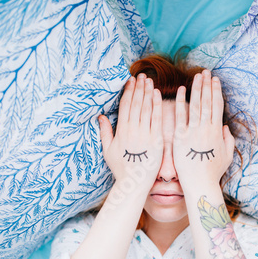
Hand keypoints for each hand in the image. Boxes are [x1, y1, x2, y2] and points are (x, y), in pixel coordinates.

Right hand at [99, 74, 162, 189]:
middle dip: (138, 88)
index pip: (125, 106)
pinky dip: (157, 105)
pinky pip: (157, 119)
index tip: (130, 80)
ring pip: (146, 108)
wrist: (134, 183)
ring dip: (147, 92)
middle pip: (135, 104)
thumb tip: (100, 116)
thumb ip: (105, 132)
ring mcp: (145, 135)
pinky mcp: (156, 140)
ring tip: (148, 80)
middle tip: (140, 75)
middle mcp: (132, 130)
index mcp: (121, 131)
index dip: (128, 92)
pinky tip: (157, 94)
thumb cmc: (121, 169)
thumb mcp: (108, 150)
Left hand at [173, 70, 234, 189]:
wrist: (199, 183)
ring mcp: (193, 131)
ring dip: (197, 89)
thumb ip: (228, 140)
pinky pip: (180, 116)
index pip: (217, 106)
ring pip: (196, 105)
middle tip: (206, 72)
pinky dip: (181, 102)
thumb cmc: (212, 172)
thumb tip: (225, 128)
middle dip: (207, 85)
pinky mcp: (180, 137)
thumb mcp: (227, 156)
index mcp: (217, 131)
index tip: (215, 80)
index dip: (216, 91)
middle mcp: (206, 128)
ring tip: (197, 76)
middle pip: (207, 101)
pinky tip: (181, 90)